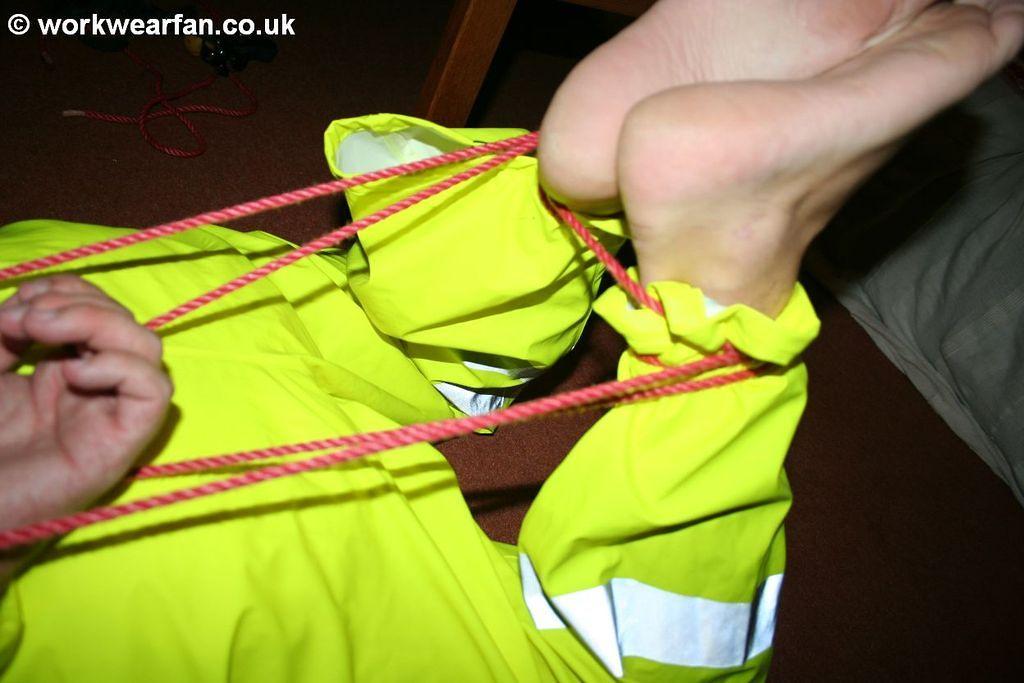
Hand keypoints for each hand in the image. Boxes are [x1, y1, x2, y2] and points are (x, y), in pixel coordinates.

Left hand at [0, 275, 171, 536]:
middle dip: (77, 304)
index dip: (65, 291)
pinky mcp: (125, 441)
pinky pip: (153, 390)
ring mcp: (113, 413)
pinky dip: (119, 368)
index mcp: (63, 367)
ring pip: (148, 347)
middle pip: (126, 321)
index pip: (97, 307)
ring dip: (97, 325)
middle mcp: (97, 387)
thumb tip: (32, 308)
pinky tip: (73, 375)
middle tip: (24, 321)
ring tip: (43, 334)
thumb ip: (5, 332)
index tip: (13, 308)